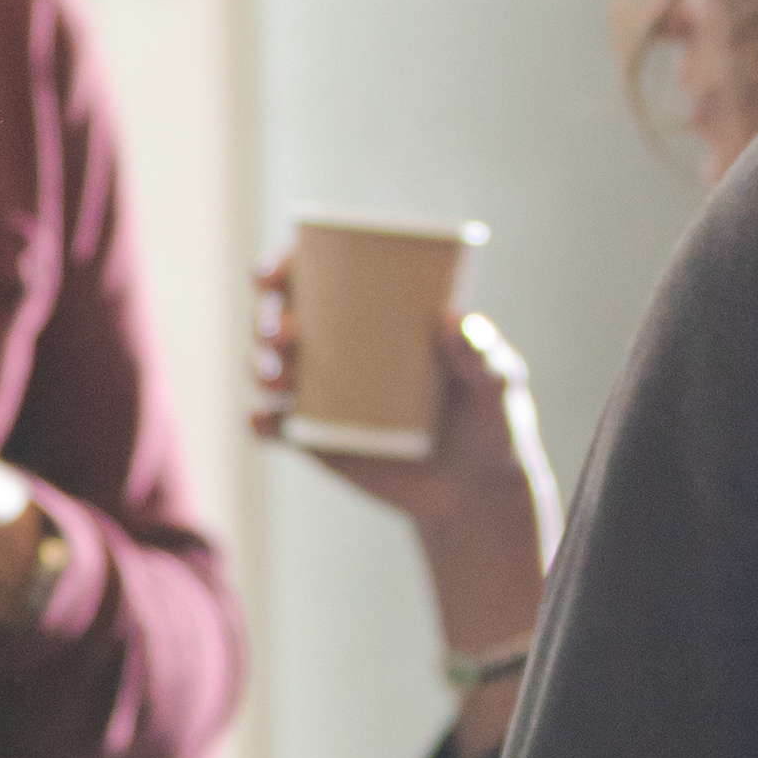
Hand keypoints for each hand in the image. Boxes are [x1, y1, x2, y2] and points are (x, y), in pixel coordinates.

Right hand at [250, 259, 562, 582]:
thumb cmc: (492, 418)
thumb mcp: (498, 384)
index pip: (316, 274)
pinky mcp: (315, 441)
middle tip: (284, 333)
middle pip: (279, 317)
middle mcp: (338, 346)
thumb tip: (455, 320)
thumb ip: (483, 356)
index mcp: (375, 312)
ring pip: (269, 368)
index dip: (282, 265)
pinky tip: (263, 420)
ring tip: (280, 378)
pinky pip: (273, 427)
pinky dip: (259, 421)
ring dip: (259, 365)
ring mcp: (322, 394)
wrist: (478, 491)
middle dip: (265, 319)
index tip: (270, 273)